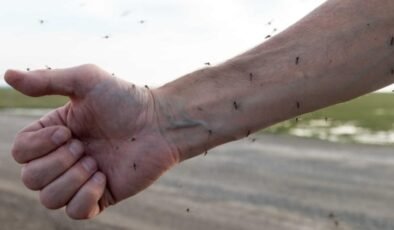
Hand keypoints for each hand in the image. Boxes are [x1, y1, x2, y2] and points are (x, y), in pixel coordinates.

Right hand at [5, 64, 179, 218]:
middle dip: (58, 163)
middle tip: (85, 147)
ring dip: (72, 179)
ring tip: (96, 162)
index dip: (38, 147)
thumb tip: (7, 75)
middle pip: (30, 179)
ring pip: (49, 199)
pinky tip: (104, 178)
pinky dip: (86, 197)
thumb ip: (46, 80)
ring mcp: (82, 179)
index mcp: (55, 134)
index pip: (20, 152)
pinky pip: (76, 213)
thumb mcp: (85, 81)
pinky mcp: (102, 196)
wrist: (160, 122)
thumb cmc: (125, 99)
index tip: (69, 132)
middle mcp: (64, 158)